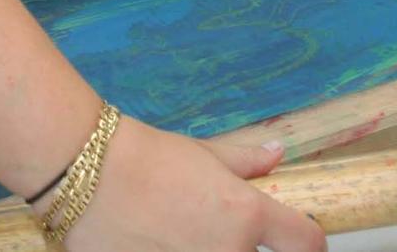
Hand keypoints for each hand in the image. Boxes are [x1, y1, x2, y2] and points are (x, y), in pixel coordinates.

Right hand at [66, 120, 324, 251]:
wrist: (86, 176)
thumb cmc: (146, 157)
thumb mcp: (204, 154)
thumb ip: (246, 162)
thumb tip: (277, 154)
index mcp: (246, 217)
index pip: (307, 242)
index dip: (310, 241)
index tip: (303, 241)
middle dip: (242, 248)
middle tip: (209, 227)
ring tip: (176, 231)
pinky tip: (158, 243)